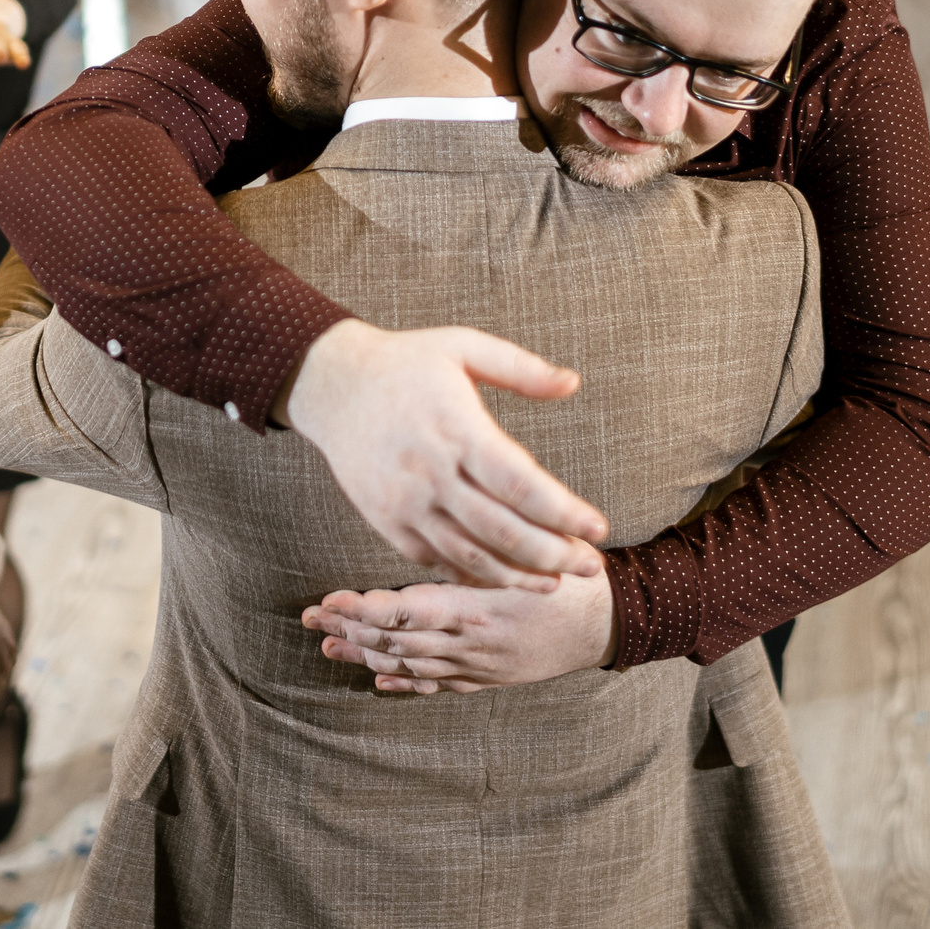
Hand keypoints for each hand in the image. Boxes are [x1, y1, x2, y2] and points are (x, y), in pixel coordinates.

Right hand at [276, 319, 607, 590]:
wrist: (330, 385)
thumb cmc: (405, 362)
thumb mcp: (462, 346)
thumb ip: (521, 368)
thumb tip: (574, 382)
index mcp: (457, 429)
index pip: (522, 484)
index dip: (564, 513)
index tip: (599, 528)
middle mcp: (432, 473)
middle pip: (504, 531)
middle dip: (554, 555)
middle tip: (591, 567)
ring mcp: (407, 503)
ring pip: (471, 556)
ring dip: (518, 576)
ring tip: (556, 584)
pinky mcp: (388, 521)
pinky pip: (436, 561)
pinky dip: (472, 576)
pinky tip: (503, 579)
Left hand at [302, 551, 615, 693]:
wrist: (608, 621)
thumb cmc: (566, 573)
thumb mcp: (522, 553)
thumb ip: (474, 548)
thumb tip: (425, 526)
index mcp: (477, 609)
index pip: (406, 613)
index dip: (362, 609)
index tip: (328, 599)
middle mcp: (472, 645)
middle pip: (397, 642)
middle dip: (350, 630)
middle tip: (311, 618)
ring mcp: (479, 666)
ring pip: (411, 665)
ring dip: (366, 656)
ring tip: (328, 645)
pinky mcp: (488, 677)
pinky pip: (438, 686)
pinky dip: (405, 683)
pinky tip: (378, 679)